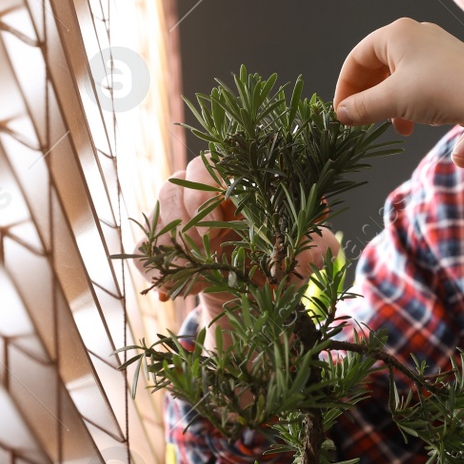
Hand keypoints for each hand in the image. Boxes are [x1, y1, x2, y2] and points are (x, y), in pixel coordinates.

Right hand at [149, 155, 338, 348]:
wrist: (251, 301)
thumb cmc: (280, 265)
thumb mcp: (304, 252)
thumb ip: (314, 231)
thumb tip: (321, 209)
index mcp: (231, 185)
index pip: (210, 162)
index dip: (212, 184)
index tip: (227, 211)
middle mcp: (197, 195)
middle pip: (175, 184)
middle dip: (193, 216)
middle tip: (211, 244)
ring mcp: (172, 222)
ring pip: (159, 216)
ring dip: (178, 245)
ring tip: (201, 269)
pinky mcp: (156, 251)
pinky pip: (142, 252)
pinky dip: (159, 271)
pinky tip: (176, 289)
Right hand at [334, 18, 463, 136]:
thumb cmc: (439, 90)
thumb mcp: (393, 100)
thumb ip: (362, 107)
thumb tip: (342, 114)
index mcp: (395, 34)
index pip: (356, 58)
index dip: (345, 87)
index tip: (342, 113)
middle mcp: (414, 34)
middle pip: (376, 66)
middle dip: (368, 97)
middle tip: (362, 121)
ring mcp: (434, 48)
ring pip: (397, 76)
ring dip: (388, 103)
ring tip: (394, 126)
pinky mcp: (450, 64)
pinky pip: (417, 81)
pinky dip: (408, 102)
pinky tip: (413, 123)